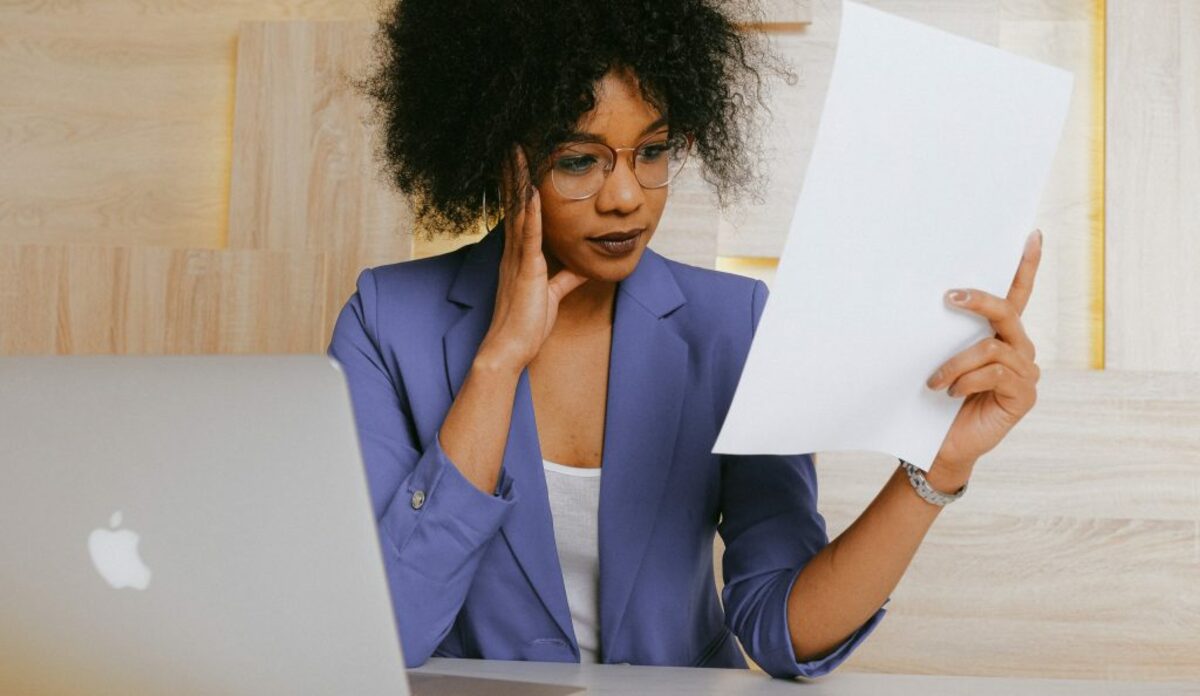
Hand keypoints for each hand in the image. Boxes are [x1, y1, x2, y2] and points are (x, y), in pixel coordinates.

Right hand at [476, 144, 588, 371]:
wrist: (509, 349)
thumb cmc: (526, 326)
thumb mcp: (552, 295)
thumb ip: (565, 278)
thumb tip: (580, 267)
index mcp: (519, 256)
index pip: (520, 212)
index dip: (519, 185)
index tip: (520, 160)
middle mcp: (513, 251)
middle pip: (514, 203)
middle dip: (513, 172)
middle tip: (512, 142)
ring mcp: (517, 258)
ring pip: (519, 211)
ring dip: (518, 180)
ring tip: (517, 151)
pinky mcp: (526, 269)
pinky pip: (528, 235)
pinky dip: (531, 212)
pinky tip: (532, 190)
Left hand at [925, 229, 1043, 477]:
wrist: (939, 445)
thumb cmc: (936, 400)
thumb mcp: (939, 358)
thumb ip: (946, 333)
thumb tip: (934, 298)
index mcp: (1000, 336)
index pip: (1017, 294)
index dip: (1027, 266)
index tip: (1031, 235)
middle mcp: (1018, 349)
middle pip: (1007, 311)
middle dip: (979, 300)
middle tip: (949, 296)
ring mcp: (1025, 372)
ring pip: (992, 347)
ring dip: (956, 362)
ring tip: (934, 381)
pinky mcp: (1023, 395)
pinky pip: (996, 372)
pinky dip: (967, 380)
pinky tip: (950, 393)